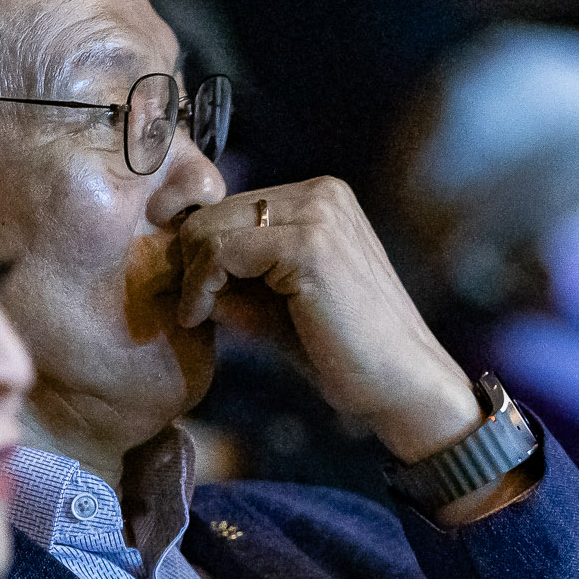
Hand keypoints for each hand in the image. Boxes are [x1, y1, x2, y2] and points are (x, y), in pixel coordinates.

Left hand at [167, 177, 480, 460]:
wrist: (402, 384)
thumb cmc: (343, 351)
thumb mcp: (277, 304)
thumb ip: (235, 279)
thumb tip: (176, 265)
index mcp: (321, 198)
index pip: (231, 206)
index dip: (200, 250)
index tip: (192, 295)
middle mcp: (322, 193)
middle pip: (215, 211)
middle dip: (191, 260)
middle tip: (190, 308)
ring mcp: (319, 215)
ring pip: (211, 227)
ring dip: (193, 275)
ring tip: (198, 315)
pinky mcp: (309, 246)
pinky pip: (221, 251)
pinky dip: (201, 285)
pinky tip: (203, 317)